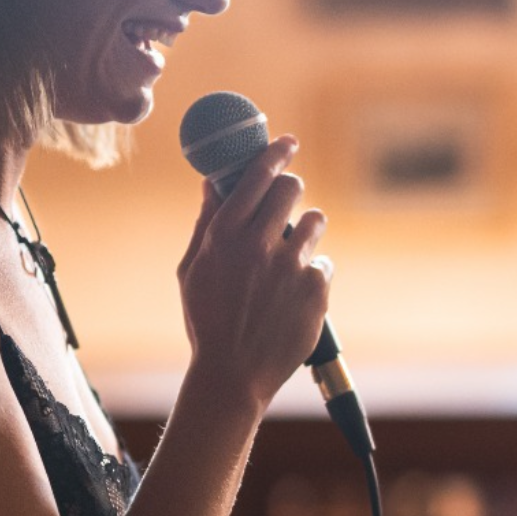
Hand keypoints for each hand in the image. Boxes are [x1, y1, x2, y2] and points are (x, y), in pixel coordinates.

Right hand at [177, 136, 332, 411]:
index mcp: (224, 235)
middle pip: (291, 188)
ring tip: (294, 253)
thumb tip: (214, 182)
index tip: (288, 142)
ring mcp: (289, 266)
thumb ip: (206, 222)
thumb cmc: (208, 320)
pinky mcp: (315, 289)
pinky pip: (324, 264)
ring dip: (308, 230)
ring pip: (315, 221)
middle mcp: (258, 244)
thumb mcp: (193, 269)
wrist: (233, 374)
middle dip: (291, 188)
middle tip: (289, 199)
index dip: (275, 152)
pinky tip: (295, 296)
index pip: (256, 175)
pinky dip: (312, 275)